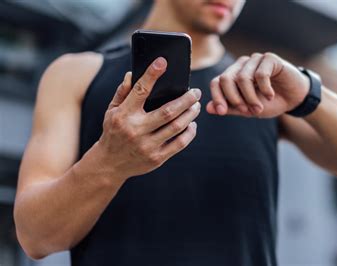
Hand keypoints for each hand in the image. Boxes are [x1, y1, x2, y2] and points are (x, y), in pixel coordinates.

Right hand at [96, 57, 200, 180]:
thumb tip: (133, 74)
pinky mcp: (157, 158)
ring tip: (196, 105)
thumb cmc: (113, 132)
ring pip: (177, 127)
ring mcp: (147, 146)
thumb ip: (123, 92)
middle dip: (186, 99)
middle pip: (168, 111)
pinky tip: (192, 124)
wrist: (109, 164)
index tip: (162, 62)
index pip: (140, 91)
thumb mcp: (111, 111)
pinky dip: (189, 132)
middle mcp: (136, 130)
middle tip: (196, 91)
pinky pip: (179, 143)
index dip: (151, 75)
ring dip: (191, 114)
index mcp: (124, 115)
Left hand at [206, 52, 309, 117]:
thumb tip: (209, 108)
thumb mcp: (249, 109)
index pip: (216, 82)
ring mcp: (255, 60)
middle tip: (245, 111)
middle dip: (233, 98)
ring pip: (243, 78)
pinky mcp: (269, 58)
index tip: (222, 112)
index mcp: (233, 76)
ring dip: (251, 97)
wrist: (294, 98)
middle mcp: (241, 65)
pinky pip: (260, 74)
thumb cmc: (270, 102)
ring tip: (259, 108)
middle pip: (226, 78)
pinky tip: (270, 95)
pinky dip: (264, 89)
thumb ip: (230, 108)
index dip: (217, 97)